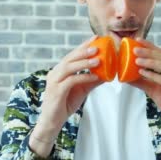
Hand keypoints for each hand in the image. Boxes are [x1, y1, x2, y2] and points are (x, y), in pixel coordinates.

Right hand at [31, 35, 102, 155]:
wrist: (52, 121)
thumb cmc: (65, 104)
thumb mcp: (82, 90)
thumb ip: (92, 81)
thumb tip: (107, 74)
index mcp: (60, 71)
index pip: (72, 55)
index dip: (83, 46)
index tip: (95, 38)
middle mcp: (55, 73)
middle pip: (70, 58)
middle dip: (83, 50)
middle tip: (97, 45)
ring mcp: (54, 81)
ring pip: (69, 67)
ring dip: (84, 62)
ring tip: (98, 59)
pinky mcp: (56, 91)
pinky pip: (71, 81)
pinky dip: (83, 77)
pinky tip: (94, 76)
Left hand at [128, 38, 160, 158]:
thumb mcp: (153, 90)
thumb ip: (142, 81)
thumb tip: (125, 76)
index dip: (151, 46)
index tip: (138, 40)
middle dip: (150, 51)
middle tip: (134, 48)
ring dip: (152, 61)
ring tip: (137, 60)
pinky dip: (154, 75)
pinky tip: (143, 72)